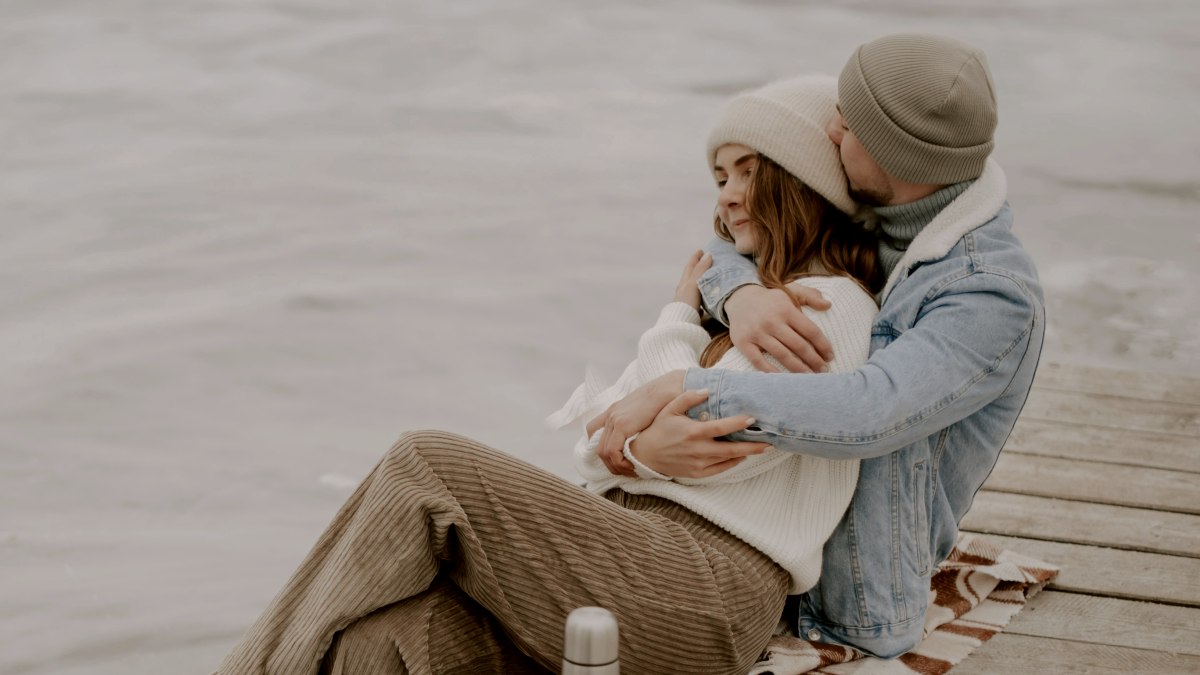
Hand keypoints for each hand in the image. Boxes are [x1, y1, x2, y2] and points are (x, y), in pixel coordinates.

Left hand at [588, 371, 686, 476]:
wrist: (670, 387)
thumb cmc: (665, 401)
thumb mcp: (646, 412)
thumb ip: (638, 424)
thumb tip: (640, 442)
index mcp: (614, 411)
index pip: (593, 432)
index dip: (603, 448)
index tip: (619, 459)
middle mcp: (611, 415)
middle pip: (597, 446)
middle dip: (610, 464)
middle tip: (627, 471)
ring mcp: (614, 419)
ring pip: (603, 451)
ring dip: (615, 466)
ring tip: (631, 471)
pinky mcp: (622, 424)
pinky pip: (612, 450)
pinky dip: (619, 462)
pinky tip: (633, 466)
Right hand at [631, 389, 770, 477]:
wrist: (645, 455)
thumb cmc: (658, 429)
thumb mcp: (669, 409)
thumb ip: (688, 398)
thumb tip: (707, 390)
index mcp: (693, 432)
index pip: (722, 427)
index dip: (739, 423)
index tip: (752, 418)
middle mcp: (699, 450)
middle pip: (732, 449)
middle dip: (753, 446)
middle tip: (769, 442)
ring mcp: (699, 464)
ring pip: (729, 460)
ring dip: (746, 454)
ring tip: (761, 448)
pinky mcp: (698, 474)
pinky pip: (721, 469)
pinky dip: (733, 463)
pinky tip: (742, 456)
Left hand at [672, 250, 712, 309]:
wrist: (681, 324)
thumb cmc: (687, 303)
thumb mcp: (694, 284)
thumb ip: (701, 270)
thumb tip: (708, 254)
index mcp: (684, 282)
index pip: (690, 266)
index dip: (695, 258)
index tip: (701, 250)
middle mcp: (684, 290)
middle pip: (690, 275)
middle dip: (697, 267)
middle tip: (704, 260)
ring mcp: (687, 300)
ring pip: (694, 286)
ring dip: (700, 280)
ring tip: (709, 276)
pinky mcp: (691, 310)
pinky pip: (698, 298)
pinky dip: (702, 293)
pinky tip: (706, 297)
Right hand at [725, 285, 832, 372]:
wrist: (739, 298)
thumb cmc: (770, 298)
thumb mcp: (790, 289)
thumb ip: (810, 295)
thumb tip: (828, 305)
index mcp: (786, 309)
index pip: (810, 330)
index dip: (823, 345)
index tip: (830, 356)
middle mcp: (772, 321)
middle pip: (798, 346)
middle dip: (814, 360)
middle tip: (824, 370)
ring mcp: (757, 333)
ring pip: (782, 355)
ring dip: (798, 369)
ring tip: (809, 377)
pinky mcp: (743, 342)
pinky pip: (758, 361)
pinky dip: (771, 371)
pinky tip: (783, 378)